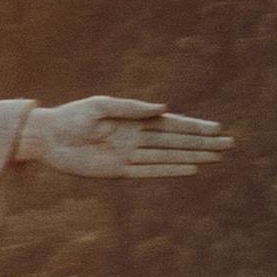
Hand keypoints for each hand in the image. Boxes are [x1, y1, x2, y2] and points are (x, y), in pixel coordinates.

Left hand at [22, 95, 230, 182]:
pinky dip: (170, 170)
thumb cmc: (72, 116)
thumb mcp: (101, 106)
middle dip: (202, 142)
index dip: (194, 127)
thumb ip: (132, 108)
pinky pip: (150, 171)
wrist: (48, 138)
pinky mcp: (119, 171)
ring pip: (168, 156)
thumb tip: (164, 109)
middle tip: (229, 144)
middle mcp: (136, 137)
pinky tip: (190, 169)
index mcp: (133, 118)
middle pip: (176, 141)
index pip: (171, 124)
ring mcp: (129, 155)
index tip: (217, 128)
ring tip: (217, 157)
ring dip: (193, 156)